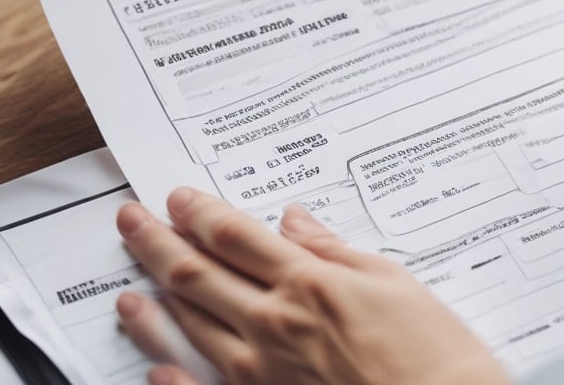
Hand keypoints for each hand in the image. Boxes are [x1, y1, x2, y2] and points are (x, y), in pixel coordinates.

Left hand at [114, 188, 508, 384]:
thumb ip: (335, 251)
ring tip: (131, 278)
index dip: (199, 212)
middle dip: (158, 242)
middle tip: (131, 220)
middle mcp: (275, 322)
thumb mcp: (392, 282)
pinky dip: (172, 378)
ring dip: (155, 298)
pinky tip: (154, 367)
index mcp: (308, 283)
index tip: (176, 197)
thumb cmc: (432, 352)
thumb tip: (295, 221)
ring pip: (191, 326)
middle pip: (198, 273)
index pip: (234, 236)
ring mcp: (264, 369)